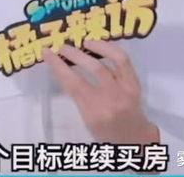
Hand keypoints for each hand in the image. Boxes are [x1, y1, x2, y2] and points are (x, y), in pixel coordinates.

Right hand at [43, 39, 158, 145]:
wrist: (136, 141)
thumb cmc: (105, 134)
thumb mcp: (86, 120)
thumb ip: (76, 95)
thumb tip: (62, 67)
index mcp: (94, 114)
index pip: (73, 84)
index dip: (57, 65)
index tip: (46, 52)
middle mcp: (111, 101)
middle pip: (93, 69)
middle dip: (73, 54)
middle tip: (61, 48)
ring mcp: (125, 91)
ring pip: (110, 61)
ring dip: (93, 47)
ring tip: (81, 43)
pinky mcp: (135, 83)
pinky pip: (123, 60)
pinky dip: (109, 48)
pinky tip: (99, 45)